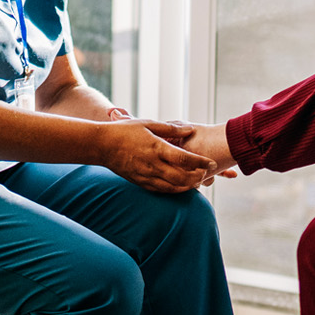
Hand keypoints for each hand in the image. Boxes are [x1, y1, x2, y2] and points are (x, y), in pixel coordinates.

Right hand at [98, 120, 216, 192]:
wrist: (101, 145)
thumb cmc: (125, 131)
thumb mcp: (149, 124)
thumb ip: (171, 129)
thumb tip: (191, 130)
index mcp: (156, 148)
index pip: (184, 159)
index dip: (201, 162)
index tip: (212, 163)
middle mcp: (153, 164)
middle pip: (182, 177)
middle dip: (198, 177)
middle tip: (208, 173)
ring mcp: (146, 176)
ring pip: (173, 187)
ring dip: (189, 186)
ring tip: (198, 181)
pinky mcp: (141, 182)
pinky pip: (162, 190)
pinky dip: (175, 190)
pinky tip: (182, 186)